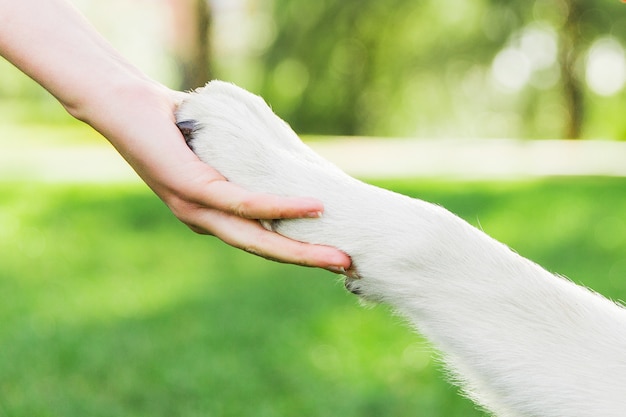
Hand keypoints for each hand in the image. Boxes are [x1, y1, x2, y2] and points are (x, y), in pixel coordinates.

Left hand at [82, 82, 351, 271]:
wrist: (123, 104)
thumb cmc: (173, 122)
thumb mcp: (217, 147)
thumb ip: (245, 161)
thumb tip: (287, 158)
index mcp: (208, 214)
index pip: (258, 239)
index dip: (295, 248)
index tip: (330, 251)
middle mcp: (203, 220)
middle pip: (262, 248)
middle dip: (305, 259)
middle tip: (345, 264)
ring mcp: (196, 209)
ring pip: (256, 236)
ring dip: (299, 248)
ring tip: (337, 254)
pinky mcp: (192, 189)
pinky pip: (244, 203)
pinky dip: (282, 207)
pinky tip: (314, 207)